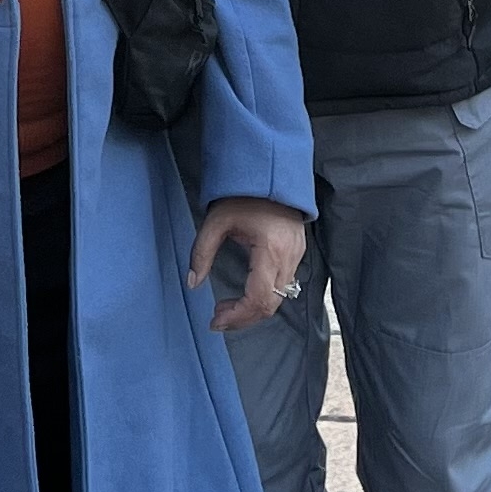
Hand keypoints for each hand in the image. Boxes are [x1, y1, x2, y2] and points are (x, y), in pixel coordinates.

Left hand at [189, 197, 306, 334]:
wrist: (270, 170)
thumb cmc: (243, 194)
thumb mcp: (216, 221)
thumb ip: (202, 253)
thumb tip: (192, 283)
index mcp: (271, 250)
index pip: (259, 299)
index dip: (237, 316)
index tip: (215, 321)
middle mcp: (289, 257)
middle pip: (271, 305)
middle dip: (243, 318)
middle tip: (218, 318)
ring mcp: (297, 255)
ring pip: (280, 299)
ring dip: (253, 308)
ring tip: (227, 307)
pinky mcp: (298, 252)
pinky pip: (284, 286)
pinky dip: (264, 296)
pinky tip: (245, 292)